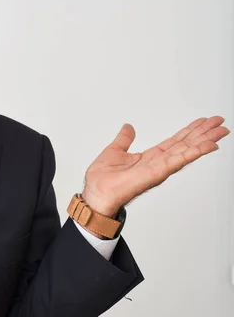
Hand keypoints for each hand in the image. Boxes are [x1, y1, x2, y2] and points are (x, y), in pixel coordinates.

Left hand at [81, 116, 229, 216]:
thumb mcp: (114, 151)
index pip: (174, 142)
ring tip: (221, 130)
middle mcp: (158, 163)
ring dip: (206, 141)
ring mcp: (160, 169)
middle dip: (203, 133)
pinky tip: (209, 145)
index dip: (189, 131)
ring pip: (187, 151)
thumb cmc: (101, 180)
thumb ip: (124, 139)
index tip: (202, 122)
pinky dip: (196, 152)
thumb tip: (128, 127)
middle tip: (219, 122)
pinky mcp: (158, 173)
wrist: (95, 194)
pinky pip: (180, 160)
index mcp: (149, 158)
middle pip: (185, 145)